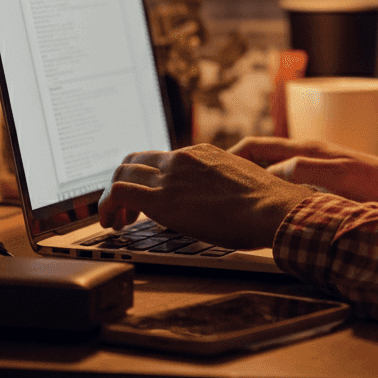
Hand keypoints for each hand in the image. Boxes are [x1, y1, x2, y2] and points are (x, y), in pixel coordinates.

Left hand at [97, 143, 315, 249]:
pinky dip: (106, 206)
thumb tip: (212, 202)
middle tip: (127, 211)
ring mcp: (170, 176)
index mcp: (201, 153)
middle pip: (134, 160)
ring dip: (112, 197)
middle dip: (124, 183)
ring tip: (117, 221)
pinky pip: (118, 192)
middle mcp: (182, 159)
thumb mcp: (237, 184)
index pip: (161, 159)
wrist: (270, 208)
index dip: (147, 179)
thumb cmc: (263, 205)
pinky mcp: (160, 199)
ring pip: (121, 173)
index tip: (146, 200)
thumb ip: (217, 186)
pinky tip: (111, 224)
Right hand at [228, 137, 377, 203]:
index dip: (232, 156)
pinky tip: (268, 206)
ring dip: (253, 178)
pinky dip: (272, 189)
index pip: (257, 146)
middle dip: (236, 166)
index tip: (210, 170)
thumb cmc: (376, 184)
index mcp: (306, 149)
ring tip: (233, 198)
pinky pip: (288, 181)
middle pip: (261, 155)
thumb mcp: (338, 176)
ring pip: (273, 169)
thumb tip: (270, 172)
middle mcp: (308, 153)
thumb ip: (304, 171)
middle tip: (213, 186)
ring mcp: (316, 165)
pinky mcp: (325, 180)